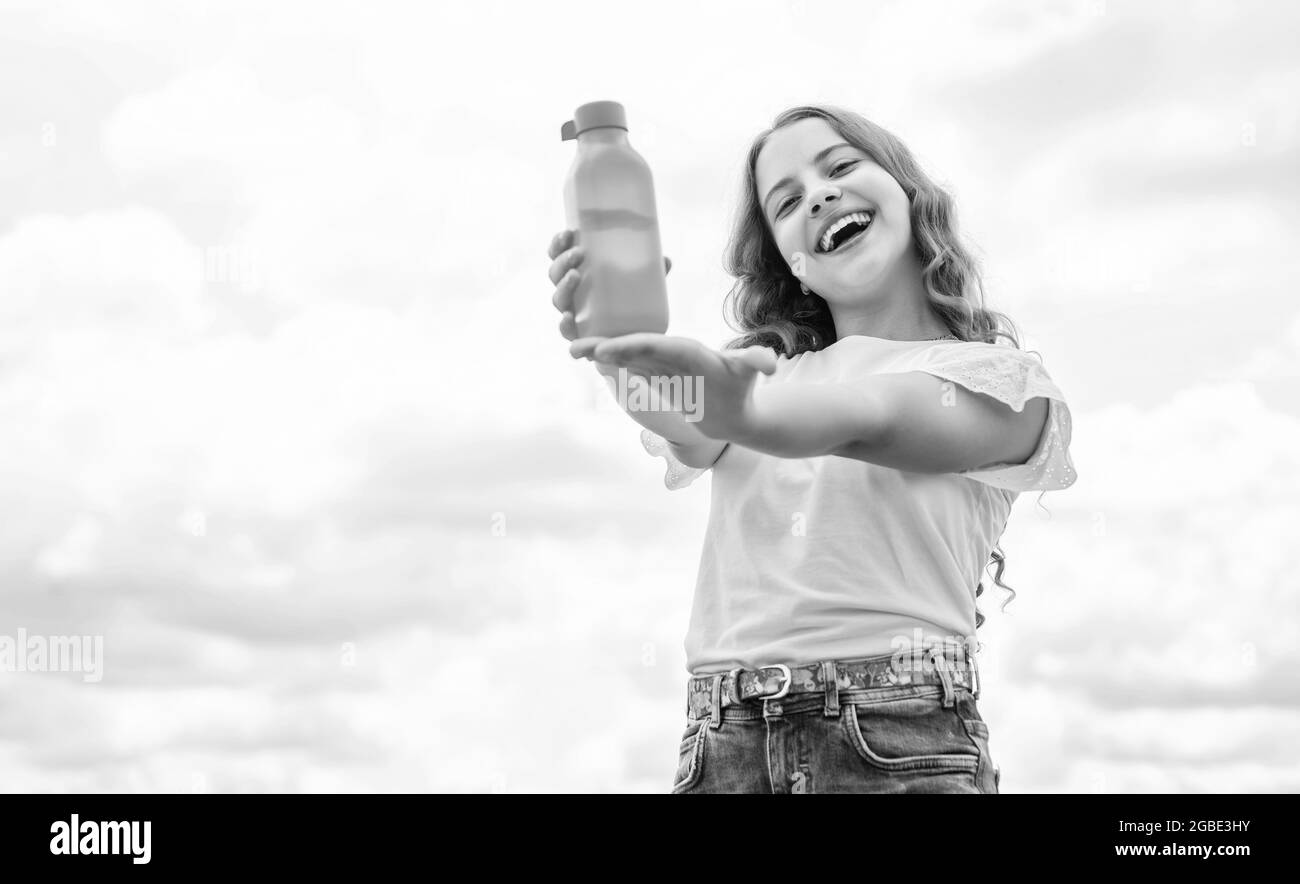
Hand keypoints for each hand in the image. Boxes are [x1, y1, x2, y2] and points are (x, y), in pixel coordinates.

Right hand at [547, 229, 671, 341]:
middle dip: (562, 262)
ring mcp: (573, 316)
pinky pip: (567, 332)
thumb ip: (651, 273)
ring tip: (575, 275)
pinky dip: (564, 325)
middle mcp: (571, 294)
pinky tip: (568, 316)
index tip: (568, 232)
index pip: (559, 256)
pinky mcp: (579, 338)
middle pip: (555, 275)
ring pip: (558, 300)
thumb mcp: (642, 284)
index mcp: (578, 274)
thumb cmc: (632, 304)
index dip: (558, 244)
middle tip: (578, 253)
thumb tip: (665, 260)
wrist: (634, 342)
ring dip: (563, 286)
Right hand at [568, 333, 777, 441]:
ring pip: (624, 351)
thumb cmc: (740, 391)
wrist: (733, 407)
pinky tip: (583, 356)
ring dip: (598, 349)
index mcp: (687, 349)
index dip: (631, 347)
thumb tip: (770, 363)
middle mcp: (669, 350)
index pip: (656, 345)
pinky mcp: (652, 371)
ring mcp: (658, 360)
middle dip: (606, 344)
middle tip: (577, 346)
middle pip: (634, 343)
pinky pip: (624, 363)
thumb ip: (754, 365)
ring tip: (572, 348)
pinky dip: (604, 359)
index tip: (606, 350)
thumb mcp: (748, 377)